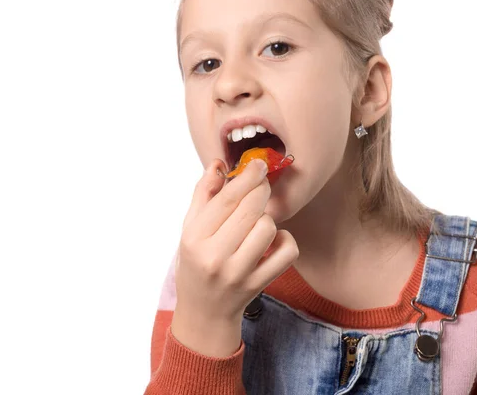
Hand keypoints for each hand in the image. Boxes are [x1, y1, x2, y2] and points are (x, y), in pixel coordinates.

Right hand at [170, 158, 298, 356]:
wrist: (204, 312)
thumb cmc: (195, 265)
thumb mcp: (189, 230)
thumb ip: (203, 195)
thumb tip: (218, 164)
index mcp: (195, 238)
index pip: (227, 199)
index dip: (247, 177)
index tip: (258, 164)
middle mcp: (215, 256)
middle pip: (251, 209)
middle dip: (261, 191)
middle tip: (260, 188)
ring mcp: (238, 273)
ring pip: (269, 227)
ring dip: (267, 219)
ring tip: (257, 224)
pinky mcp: (258, 284)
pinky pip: (287, 252)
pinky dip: (286, 240)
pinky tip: (273, 241)